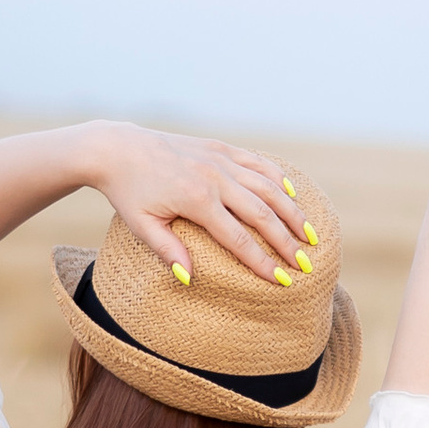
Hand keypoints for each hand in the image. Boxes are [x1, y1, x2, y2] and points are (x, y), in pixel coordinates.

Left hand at [92, 125, 313, 286]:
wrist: (118, 149)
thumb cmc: (128, 192)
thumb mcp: (141, 225)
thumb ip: (167, 251)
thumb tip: (189, 279)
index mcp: (196, 199)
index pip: (238, 239)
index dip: (262, 262)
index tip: (281, 281)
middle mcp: (214, 177)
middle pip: (262, 214)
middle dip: (287, 241)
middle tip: (306, 264)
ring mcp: (220, 159)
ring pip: (268, 186)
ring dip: (292, 211)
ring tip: (310, 234)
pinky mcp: (220, 147)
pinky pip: (257, 162)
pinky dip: (278, 178)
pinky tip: (291, 195)